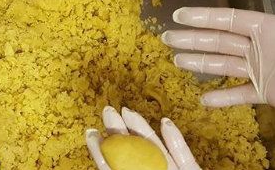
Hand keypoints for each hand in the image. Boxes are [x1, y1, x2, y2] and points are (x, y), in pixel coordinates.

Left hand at [86, 106, 200, 169]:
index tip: (91, 132)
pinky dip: (176, 140)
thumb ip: (120, 166)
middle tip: (108, 110)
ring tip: (129, 111)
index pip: (113, 166)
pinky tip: (166, 122)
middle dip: (120, 131)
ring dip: (143, 129)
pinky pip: (183, 156)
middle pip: (133, 152)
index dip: (101, 150)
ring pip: (155, 150)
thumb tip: (103, 153)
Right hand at [162, 0, 274, 122]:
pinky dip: (223, 97)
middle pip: (219, 41)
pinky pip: (241, 94)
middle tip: (166, 38)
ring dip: (200, 63)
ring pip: (224, 65)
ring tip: (177, 61)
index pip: (229, 19)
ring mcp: (264, 71)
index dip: (204, 17)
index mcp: (270, 27)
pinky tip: (203, 99)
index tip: (180, 15)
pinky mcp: (271, 93)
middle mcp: (261, 47)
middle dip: (192, 39)